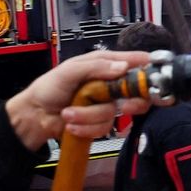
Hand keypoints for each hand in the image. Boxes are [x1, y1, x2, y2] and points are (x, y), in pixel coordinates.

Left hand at [5, 49, 151, 150]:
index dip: (146, 67)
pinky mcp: (99, 123)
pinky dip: (85, 127)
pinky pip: (103, 128)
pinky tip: (71, 123)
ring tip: (69, 112)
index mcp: (103, 66)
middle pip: (136, 93)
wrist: (36, 115)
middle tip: (122, 104)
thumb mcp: (69, 70)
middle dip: (129, 100)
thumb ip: (95, 66)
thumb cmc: (49, 88)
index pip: (132, 62)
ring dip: (87, 116)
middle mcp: (108, 85)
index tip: (153, 73)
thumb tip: (121, 67)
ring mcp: (104, 105)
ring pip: (112, 113)